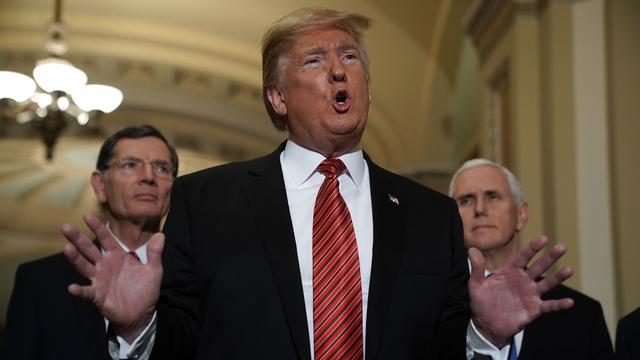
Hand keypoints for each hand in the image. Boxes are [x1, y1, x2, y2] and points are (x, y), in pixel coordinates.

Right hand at [62, 213, 163, 341]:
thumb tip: (161, 235)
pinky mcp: (97, 296)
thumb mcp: (153, 270)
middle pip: (89, 250)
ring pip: (84, 267)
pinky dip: (79, 290)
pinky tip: (72, 287)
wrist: (141, 313)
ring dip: (75, 259)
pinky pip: (87, 292)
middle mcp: (105, 266)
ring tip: (67, 248)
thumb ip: (154, 253)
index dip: (98, 227)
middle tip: (66, 226)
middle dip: (78, 239)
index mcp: (117, 256)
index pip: (106, 239)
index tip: (87, 215)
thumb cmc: (145, 289)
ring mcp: (99, 280)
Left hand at [468, 235, 573, 346]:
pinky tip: (570, 302)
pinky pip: (549, 306)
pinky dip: (559, 304)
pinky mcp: (534, 309)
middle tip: (562, 247)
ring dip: (558, 277)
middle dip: (550, 257)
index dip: (533, 248)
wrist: (486, 324)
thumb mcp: (476, 285)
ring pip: (547, 284)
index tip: (544, 238)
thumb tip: (472, 249)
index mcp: (511, 272)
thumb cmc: (481, 302)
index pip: (523, 257)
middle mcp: (524, 281)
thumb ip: (477, 268)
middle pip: (539, 267)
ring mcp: (530, 295)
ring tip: (569, 269)